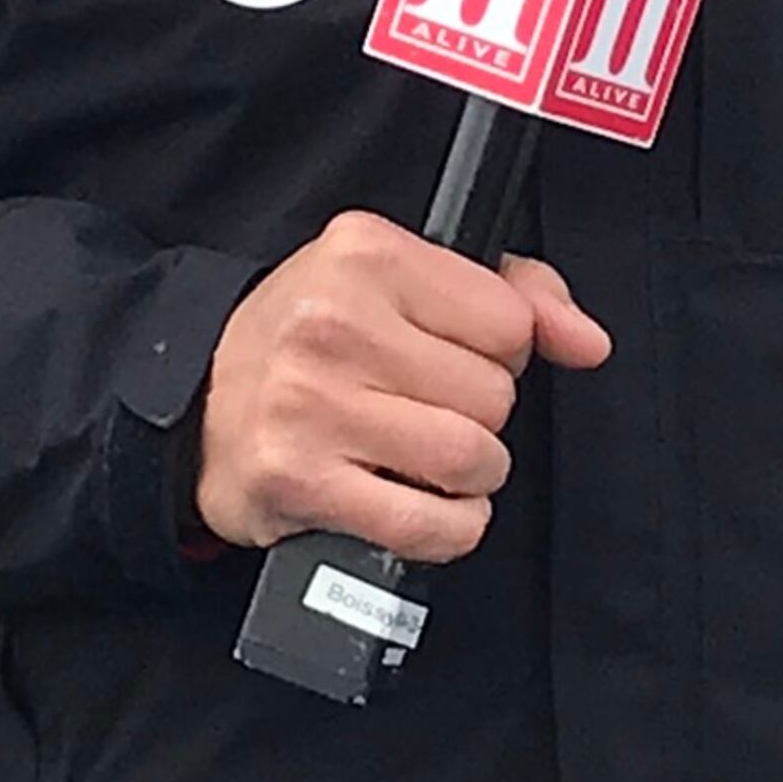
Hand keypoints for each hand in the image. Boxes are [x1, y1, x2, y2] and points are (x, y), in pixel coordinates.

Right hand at [193, 209, 610, 564]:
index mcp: (365, 254)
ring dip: (470, 475)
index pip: (509, 320)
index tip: (453, 356)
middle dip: (479, 414)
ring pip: (472, 457)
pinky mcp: (301, 481)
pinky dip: (450, 527)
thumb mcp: (399, 280)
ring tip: (428, 460)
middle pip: (494, 395)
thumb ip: (511, 292)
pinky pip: (432, 524)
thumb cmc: (310, 339)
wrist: (194, 403)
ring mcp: (312, 405)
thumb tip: (588, 340)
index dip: (498, 351)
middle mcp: (335, 323)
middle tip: (428, 409)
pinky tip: (424, 507)